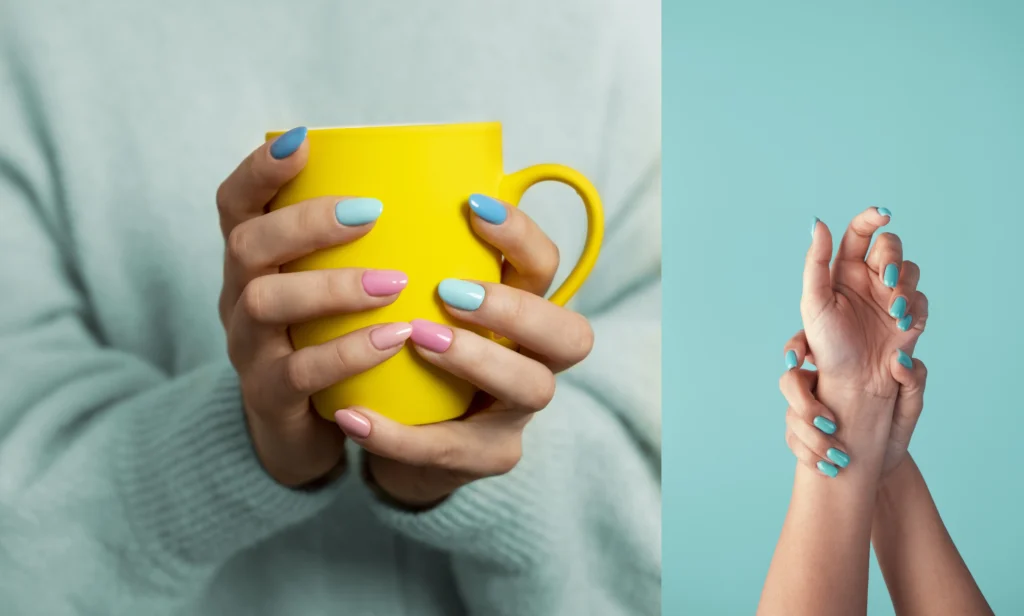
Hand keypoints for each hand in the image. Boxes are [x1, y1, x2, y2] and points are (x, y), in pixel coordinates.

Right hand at [218, 127, 410, 486]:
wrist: (305, 431)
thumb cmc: (333, 339)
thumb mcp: (334, 287)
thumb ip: (364, 245)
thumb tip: (451, 187)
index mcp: (255, 261)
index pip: (236, 202)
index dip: (260, 169)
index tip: (302, 141)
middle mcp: (240, 297)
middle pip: (246, 245)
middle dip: (305, 223)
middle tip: (370, 213)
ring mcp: (249, 348)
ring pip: (265, 304)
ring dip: (331, 287)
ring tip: (394, 282)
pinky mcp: (270, 397)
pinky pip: (299, 372)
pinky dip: (347, 353)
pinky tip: (393, 339)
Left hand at [333, 194, 593, 507]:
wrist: (401, 431)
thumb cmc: (408, 349)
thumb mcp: (414, 299)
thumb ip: (403, 256)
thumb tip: (343, 171)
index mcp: (521, 309)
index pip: (546, 267)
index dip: (521, 236)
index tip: (472, 206)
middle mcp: (535, 358)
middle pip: (570, 334)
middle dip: (516, 308)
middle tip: (450, 292)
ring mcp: (516, 412)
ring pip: (529, 388)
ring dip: (476, 359)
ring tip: (415, 339)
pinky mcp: (485, 457)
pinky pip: (451, 450)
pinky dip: (398, 435)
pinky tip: (352, 417)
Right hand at [780, 330, 928, 477]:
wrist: (882, 469)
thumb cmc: (894, 431)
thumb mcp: (909, 408)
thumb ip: (913, 382)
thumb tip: (901, 359)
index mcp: (837, 370)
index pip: (806, 346)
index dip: (795, 347)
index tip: (798, 360)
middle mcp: (815, 388)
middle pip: (788, 382)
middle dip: (804, 404)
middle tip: (830, 424)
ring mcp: (803, 413)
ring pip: (791, 416)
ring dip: (812, 437)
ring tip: (839, 456)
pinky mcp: (798, 436)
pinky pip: (792, 441)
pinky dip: (809, 456)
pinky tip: (828, 468)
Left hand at [802, 208, 924, 399]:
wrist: (850, 381)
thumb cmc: (826, 343)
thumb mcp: (813, 301)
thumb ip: (815, 261)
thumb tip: (818, 222)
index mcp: (844, 270)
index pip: (860, 233)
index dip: (872, 218)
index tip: (883, 214)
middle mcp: (870, 278)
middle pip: (891, 246)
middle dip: (892, 257)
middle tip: (887, 279)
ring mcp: (891, 296)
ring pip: (910, 270)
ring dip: (904, 286)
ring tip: (892, 310)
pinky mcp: (910, 316)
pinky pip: (921, 299)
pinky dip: (914, 308)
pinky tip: (900, 324)